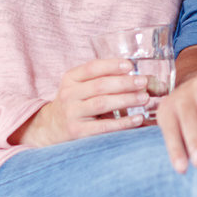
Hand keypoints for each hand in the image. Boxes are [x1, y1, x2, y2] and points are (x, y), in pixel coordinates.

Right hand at [11, 59, 151, 146]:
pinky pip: (104, 126)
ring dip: (126, 99)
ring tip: (144, 97)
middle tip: (143, 82)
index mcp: (70, 79)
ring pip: (102, 103)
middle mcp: (68, 94)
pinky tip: (137, 119)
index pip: (91, 68)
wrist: (51, 128)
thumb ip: (99, 79)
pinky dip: (123, 123)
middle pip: (100, 85)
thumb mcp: (78, 87)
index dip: (111, 65)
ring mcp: (72, 113)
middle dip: (124, 83)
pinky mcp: (77, 131)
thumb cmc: (74, 104)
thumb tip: (134, 74)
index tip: (129, 66)